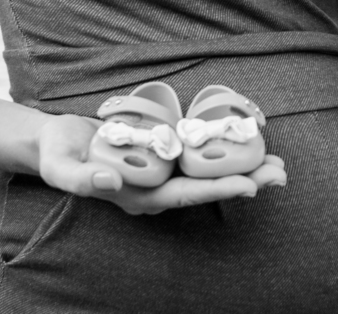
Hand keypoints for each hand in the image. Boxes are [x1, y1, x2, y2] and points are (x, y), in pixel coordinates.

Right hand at [36, 114, 286, 214]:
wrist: (56, 140)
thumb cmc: (57, 154)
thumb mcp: (59, 166)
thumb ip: (80, 179)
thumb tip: (111, 184)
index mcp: (139, 198)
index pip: (186, 196)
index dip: (218, 189)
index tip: (250, 185)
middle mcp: (157, 188)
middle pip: (207, 187)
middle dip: (246, 180)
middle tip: (281, 174)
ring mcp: (163, 172)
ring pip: (210, 172)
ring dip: (245, 167)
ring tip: (278, 163)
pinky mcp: (165, 153)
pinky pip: (201, 154)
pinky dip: (226, 149)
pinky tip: (249, 142)